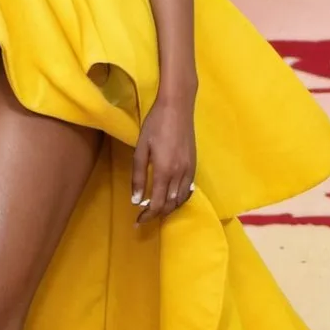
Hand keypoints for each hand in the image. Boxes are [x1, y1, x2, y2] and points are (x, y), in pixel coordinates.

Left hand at [132, 95, 196, 223]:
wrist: (177, 108)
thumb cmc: (155, 125)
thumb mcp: (141, 148)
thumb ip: (138, 175)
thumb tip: (136, 199)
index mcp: (164, 171)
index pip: (157, 203)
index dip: (147, 215)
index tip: (138, 221)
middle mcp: (179, 175)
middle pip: (169, 205)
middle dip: (157, 214)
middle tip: (144, 217)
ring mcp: (189, 170)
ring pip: (180, 199)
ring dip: (168, 208)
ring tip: (155, 209)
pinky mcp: (194, 165)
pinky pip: (187, 190)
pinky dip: (178, 199)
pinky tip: (170, 198)